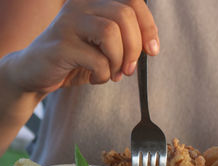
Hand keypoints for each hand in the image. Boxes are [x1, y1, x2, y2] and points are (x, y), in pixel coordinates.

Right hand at [7, 0, 158, 94]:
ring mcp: (68, 22)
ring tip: (113, 74)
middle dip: (134, 48)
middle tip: (129, 69)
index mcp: (94, 2)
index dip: (148, 26)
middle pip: (124, 15)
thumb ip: (126, 39)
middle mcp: (80, 5)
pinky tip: (95, 78)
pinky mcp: (60, 45)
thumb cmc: (77, 59)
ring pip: (111, 33)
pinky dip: (103, 75)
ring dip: (119, 61)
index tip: (153, 50)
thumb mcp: (106, 46)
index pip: (132, 1)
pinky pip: (97, 60)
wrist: (36, 73)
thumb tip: (151, 46)